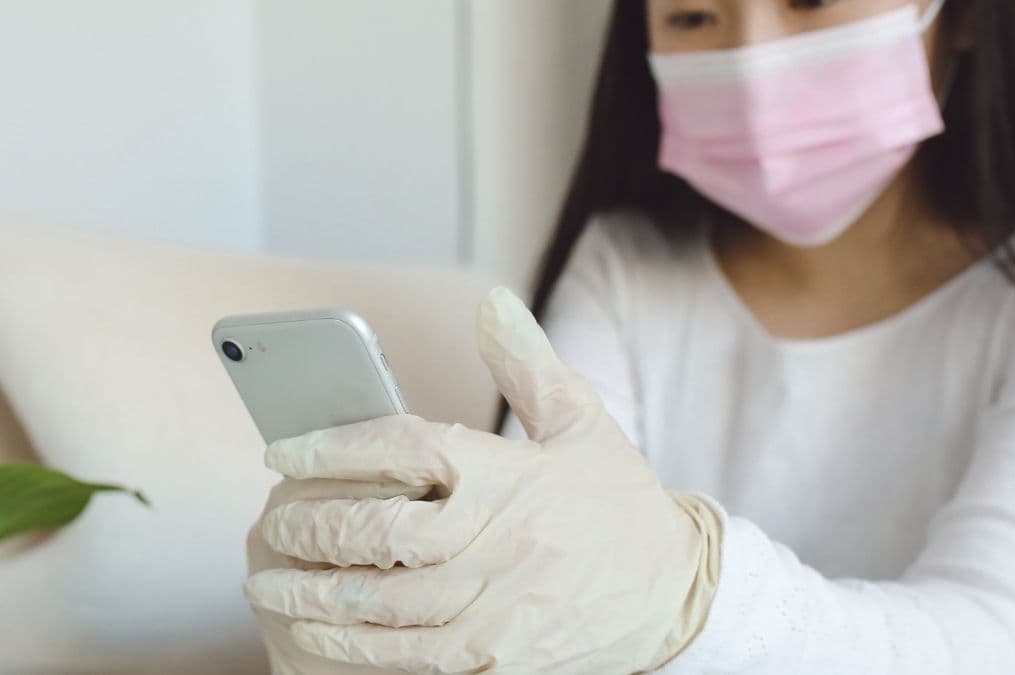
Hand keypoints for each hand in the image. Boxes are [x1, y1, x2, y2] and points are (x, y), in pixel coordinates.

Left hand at [243, 287, 721, 673]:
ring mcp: (495, 606)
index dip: (330, 446)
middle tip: (273, 523)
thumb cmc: (617, 502)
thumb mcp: (583, 422)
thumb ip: (527, 362)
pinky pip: (405, 656)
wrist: (673, 594)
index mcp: (510, 473)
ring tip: (270, 580)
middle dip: (309, 527)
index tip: (280, 451)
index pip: (402, 447)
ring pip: (378, 602)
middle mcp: (496, 540)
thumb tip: (489, 302)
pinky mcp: (495, 658)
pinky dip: (349, 645)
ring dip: (311, 592)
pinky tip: (314, 632)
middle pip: (375, 532)